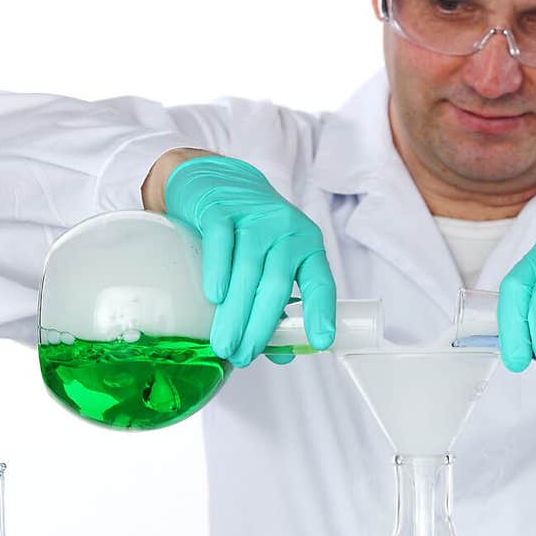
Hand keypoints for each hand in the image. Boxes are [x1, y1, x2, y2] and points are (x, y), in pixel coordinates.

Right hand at [163, 154, 335, 367]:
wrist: (218, 179)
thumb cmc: (248, 232)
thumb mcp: (271, 262)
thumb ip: (277, 306)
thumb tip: (281, 354)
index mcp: (306, 244)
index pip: (321, 281)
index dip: (321, 312)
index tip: (321, 341)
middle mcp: (285, 229)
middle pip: (276, 283)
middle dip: (260, 327)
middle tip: (244, 356)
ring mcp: (253, 217)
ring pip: (247, 270)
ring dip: (235, 313)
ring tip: (225, 344)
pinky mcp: (219, 209)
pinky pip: (221, 243)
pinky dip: (218, 272)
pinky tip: (214, 297)